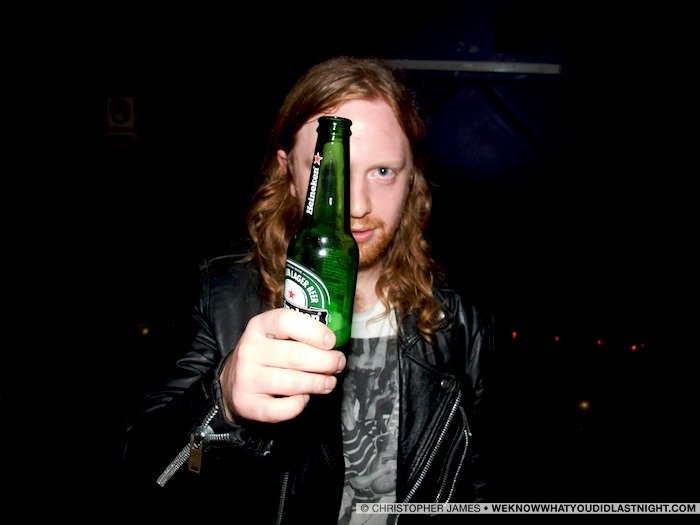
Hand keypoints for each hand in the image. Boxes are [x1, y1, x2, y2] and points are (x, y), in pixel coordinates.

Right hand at [219, 308, 346, 422]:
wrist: (232, 381)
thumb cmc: (266, 355)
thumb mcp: (276, 335)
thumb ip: (300, 334)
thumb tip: (333, 346)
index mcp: (258, 326)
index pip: (286, 321)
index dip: (313, 331)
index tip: (331, 342)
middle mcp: (249, 350)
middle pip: (296, 356)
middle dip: (326, 362)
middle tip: (338, 364)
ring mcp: (246, 378)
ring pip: (292, 382)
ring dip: (318, 383)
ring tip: (329, 382)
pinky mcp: (247, 404)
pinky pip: (280, 409)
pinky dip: (298, 405)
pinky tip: (303, 398)